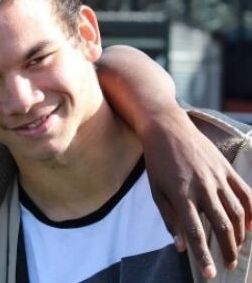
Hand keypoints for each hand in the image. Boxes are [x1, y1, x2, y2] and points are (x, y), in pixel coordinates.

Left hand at [141, 108, 251, 278]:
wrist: (167, 128)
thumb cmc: (157, 162)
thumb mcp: (156, 191)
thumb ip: (170, 219)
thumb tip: (181, 246)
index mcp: (181, 194)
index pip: (196, 231)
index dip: (203, 255)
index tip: (210, 274)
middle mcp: (202, 186)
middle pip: (223, 224)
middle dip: (228, 249)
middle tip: (227, 266)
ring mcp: (218, 176)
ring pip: (238, 212)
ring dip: (240, 234)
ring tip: (236, 249)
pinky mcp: (227, 168)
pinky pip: (246, 193)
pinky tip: (251, 226)